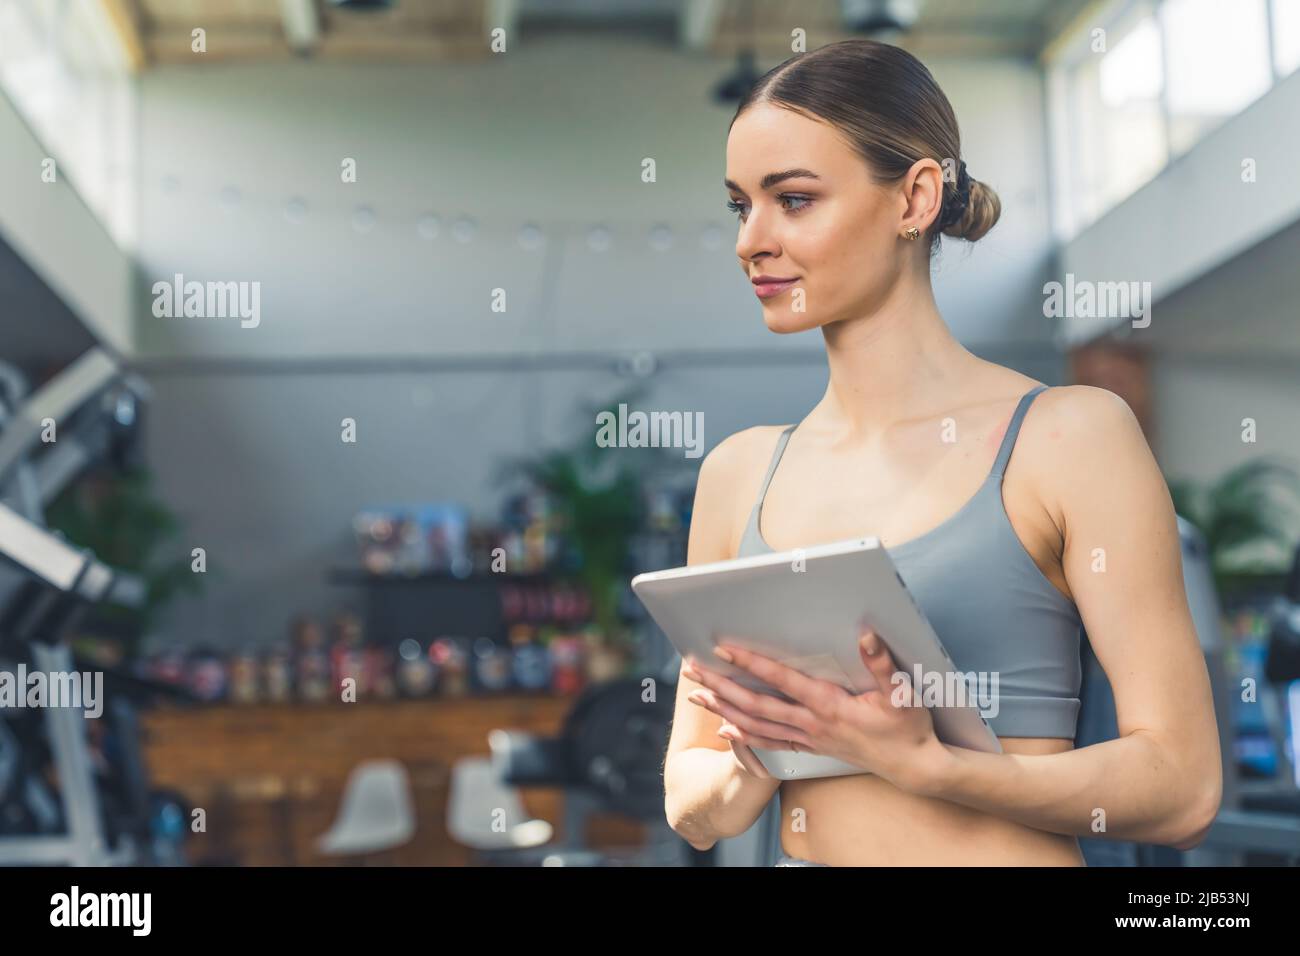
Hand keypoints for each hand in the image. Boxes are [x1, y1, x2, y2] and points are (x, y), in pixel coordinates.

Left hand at [681, 628, 946, 792]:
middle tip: (691, 672)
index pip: (781, 680)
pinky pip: (770, 743)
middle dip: (721, 686)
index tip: (724, 649)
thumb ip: (880, 662)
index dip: (751, 664)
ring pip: (756, 725)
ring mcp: (810, 738)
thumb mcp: (902, 692)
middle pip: (756, 704)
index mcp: (829, 704)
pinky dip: (744, 736)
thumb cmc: (908, 727)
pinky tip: (725, 728)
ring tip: (696, 696)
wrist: (914, 767)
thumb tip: (865, 633)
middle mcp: (812, 723)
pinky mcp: (812, 748)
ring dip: (724, 709)